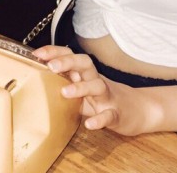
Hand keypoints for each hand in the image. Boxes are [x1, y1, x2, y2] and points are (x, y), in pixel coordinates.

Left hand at [34, 45, 153, 135]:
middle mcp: (97, 81)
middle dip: (67, 62)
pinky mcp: (118, 114)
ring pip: (97, 86)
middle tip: (50, 66)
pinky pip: (109, 115)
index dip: (55, 52)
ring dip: (81, 88)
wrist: (139, 110)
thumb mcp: (85, 90)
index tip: (37, 53)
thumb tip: (39, 81)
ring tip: (64, 92)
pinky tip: (90, 124)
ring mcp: (108, 97)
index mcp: (87, 75)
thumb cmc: (105, 99)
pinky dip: (100, 119)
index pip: (71, 56)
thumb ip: (68, 84)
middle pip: (84, 64)